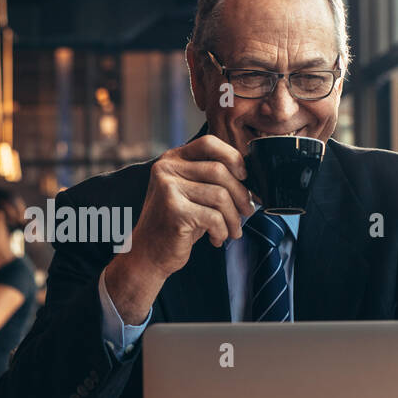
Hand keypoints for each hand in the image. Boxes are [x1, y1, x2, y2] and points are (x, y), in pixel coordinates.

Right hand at [104, 134, 253, 322]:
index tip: (244, 177)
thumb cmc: (176, 224)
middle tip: (248, 211)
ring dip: (234, 218)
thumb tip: (249, 176)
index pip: (209, 143)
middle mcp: (167, 169)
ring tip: (233, 230)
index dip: (233, 157)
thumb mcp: (192, 194)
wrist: (148, 254)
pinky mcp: (174, 210)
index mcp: (172, 159)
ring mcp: (168, 188)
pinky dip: (222, 231)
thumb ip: (211, 178)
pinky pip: (214, 217)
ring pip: (220, 196)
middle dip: (241, 194)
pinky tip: (216, 239)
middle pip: (219, 171)